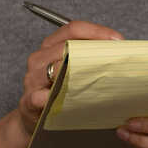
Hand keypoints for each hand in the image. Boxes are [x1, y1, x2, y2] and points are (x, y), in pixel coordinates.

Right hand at [18, 20, 123, 135]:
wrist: (35, 117)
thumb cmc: (59, 89)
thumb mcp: (72, 68)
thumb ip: (89, 56)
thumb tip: (118, 49)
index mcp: (51, 45)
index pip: (73, 29)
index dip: (97, 31)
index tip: (117, 40)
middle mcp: (40, 59)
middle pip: (66, 46)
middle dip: (93, 51)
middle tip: (115, 59)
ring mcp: (33, 80)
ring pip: (54, 69)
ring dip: (76, 72)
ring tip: (96, 77)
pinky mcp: (29, 102)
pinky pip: (37, 97)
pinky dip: (48, 97)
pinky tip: (59, 99)